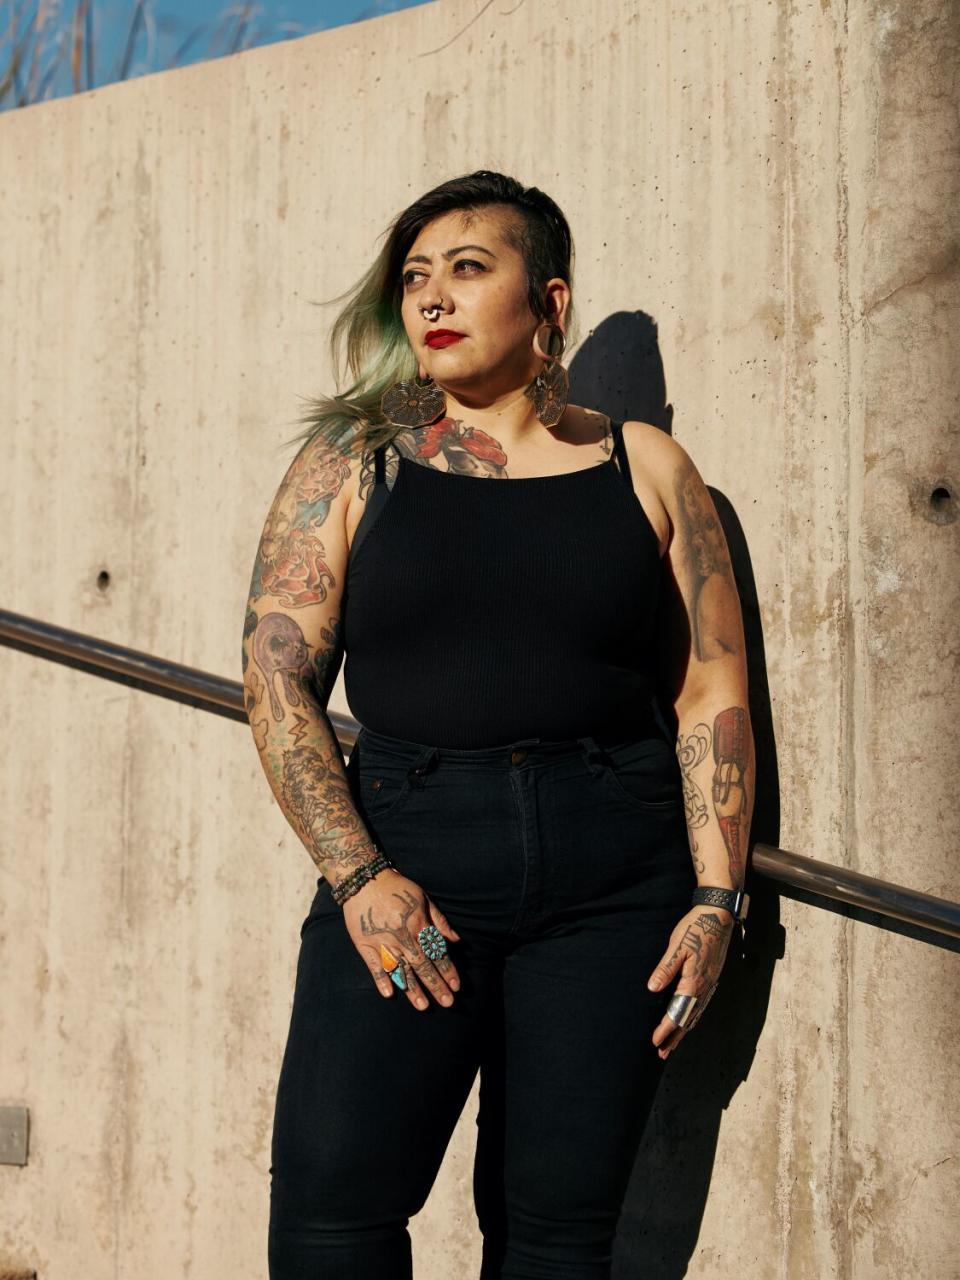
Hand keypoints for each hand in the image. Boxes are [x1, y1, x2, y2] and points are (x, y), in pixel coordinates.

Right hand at [342, 868, 461, 1010]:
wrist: (364, 880)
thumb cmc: (397, 888)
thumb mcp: (423, 898)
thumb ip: (439, 921)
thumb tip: (456, 940)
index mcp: (418, 924)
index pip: (436, 952)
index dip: (448, 970)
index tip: (456, 986)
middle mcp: (402, 936)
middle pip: (422, 965)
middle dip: (436, 985)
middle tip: (448, 1003)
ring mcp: (382, 942)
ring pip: (401, 970)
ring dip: (413, 989)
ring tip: (423, 1006)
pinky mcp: (364, 945)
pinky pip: (374, 966)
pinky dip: (381, 980)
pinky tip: (390, 994)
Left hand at [647, 906, 733, 1058]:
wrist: (718, 916)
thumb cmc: (696, 928)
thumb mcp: (677, 946)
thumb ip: (665, 968)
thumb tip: (652, 989)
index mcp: (694, 981)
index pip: (678, 1013)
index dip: (666, 1030)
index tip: (655, 1043)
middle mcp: (704, 987)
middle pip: (688, 1019)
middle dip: (674, 1037)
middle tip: (662, 1054)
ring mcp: (710, 983)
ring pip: (696, 1014)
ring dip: (683, 1030)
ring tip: (673, 1043)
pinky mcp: (711, 978)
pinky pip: (702, 1005)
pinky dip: (693, 1017)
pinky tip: (689, 1020)